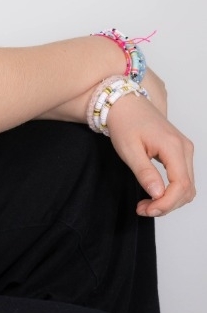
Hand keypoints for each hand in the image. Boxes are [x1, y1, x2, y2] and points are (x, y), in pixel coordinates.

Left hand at [106, 72, 194, 216]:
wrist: (124, 103)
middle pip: (187, 189)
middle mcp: (184, 148)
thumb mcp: (129, 149)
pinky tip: (154, 193)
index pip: (181, 185)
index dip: (166, 203)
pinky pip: (183, 178)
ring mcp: (184, 149)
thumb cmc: (124, 122)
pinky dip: (171, 191)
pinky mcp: (180, 151)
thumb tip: (158, 195)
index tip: (148, 209)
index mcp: (173, 147)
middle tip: (144, 209)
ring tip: (147, 203)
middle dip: (167, 205)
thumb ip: (145, 173)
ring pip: (187, 186)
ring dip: (170, 200)